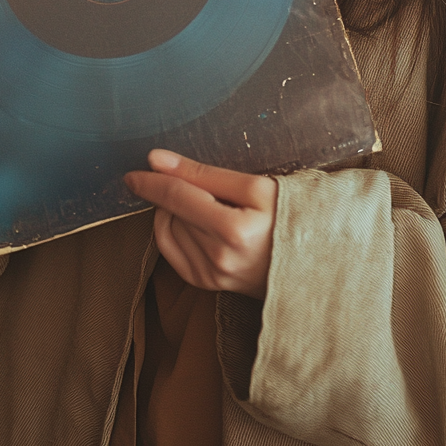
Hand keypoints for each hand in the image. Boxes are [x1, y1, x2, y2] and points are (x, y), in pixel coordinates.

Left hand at [125, 150, 277, 299]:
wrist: (311, 264)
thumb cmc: (290, 217)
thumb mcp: (256, 186)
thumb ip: (204, 173)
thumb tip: (157, 160)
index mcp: (233, 231)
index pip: (177, 196)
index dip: (152, 180)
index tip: (134, 171)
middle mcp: (218, 259)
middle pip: (171, 212)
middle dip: (171, 193)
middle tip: (201, 185)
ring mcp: (211, 276)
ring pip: (167, 231)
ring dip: (174, 213)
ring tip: (208, 206)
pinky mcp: (207, 285)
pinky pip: (171, 252)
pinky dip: (174, 232)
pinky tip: (195, 223)